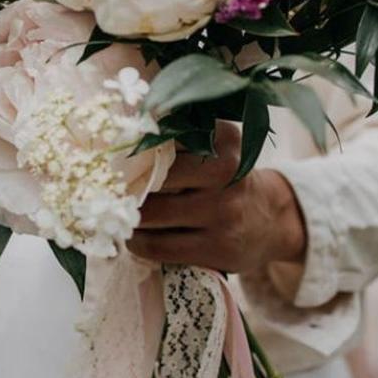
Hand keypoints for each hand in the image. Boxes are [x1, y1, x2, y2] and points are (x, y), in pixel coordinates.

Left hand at [126, 122, 306, 274]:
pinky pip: (161, 246)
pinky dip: (139, 243)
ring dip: (128, 216)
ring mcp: (224, 211)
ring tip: (119, 213)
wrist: (271, 220)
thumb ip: (178, 135)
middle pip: (155, 175)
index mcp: (223, 138)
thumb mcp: (215, 147)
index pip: (165, 135)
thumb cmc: (225, 179)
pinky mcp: (219, 248)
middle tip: (107, 187)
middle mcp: (227, 170)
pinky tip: (135, 238)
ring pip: (153, 213)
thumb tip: (124, 129)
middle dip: (126, 184)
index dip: (135, 146)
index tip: (113, 154)